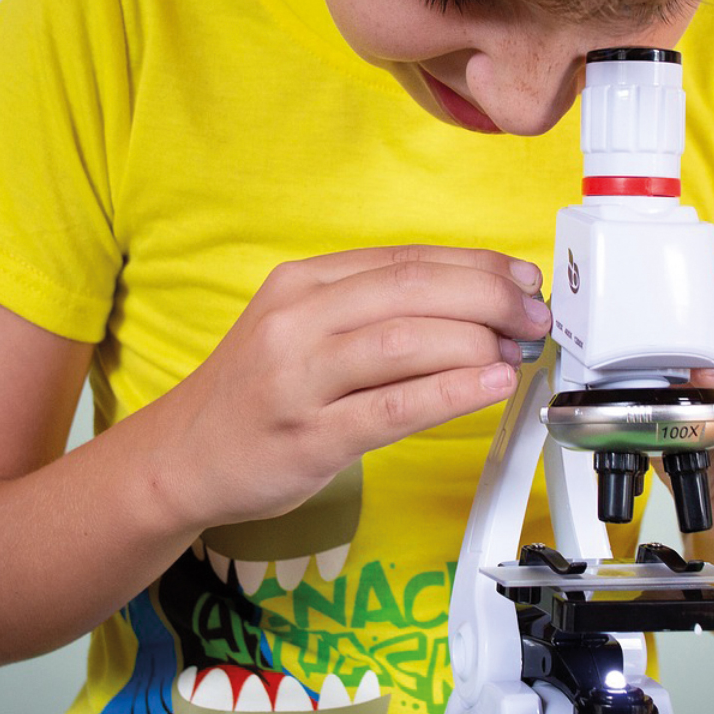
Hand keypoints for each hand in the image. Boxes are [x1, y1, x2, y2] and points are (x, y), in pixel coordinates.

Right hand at [163, 245, 549, 530]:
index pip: (405, 258)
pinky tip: (491, 384)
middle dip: (489, 297)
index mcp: (302, 282)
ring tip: (517, 350)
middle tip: (532, 316)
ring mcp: (298, 378)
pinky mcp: (308, 436)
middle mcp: (297, 320)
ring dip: (477, 340)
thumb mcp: (300, 325)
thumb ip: (373, 310)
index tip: (520, 278)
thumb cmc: (256, 389)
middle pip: (412, 290)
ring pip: (404, 340)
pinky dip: (451, 391)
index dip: (476, 265)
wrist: (181, 455)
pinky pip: (393, 406)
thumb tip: (468, 303)